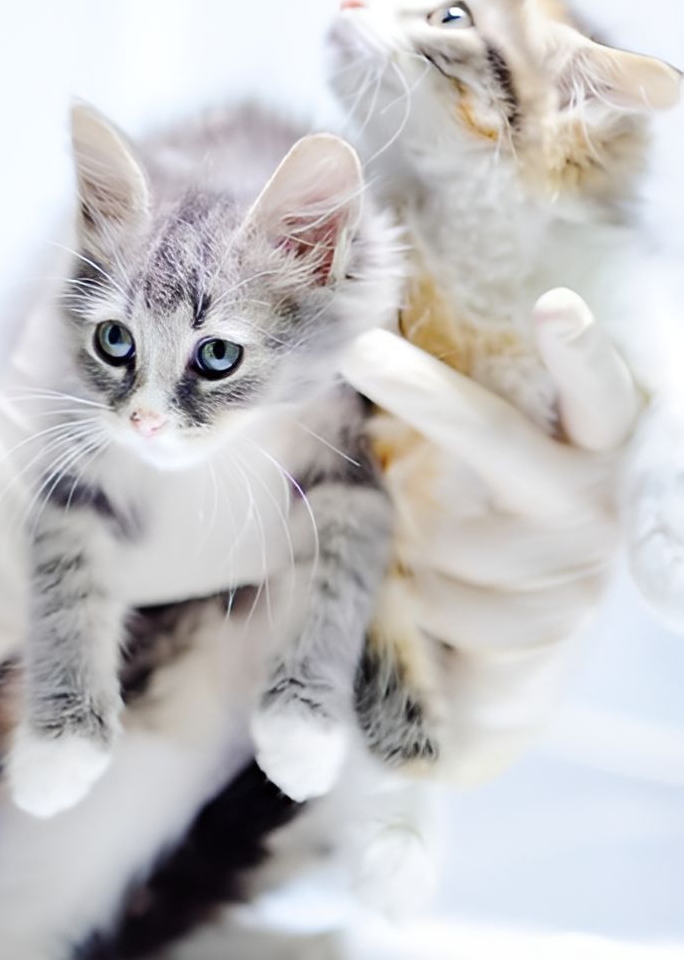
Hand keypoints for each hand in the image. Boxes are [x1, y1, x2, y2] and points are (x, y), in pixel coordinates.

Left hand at [341, 288, 639, 782]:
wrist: (507, 652)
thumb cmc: (486, 522)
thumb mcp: (488, 459)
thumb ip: (463, 403)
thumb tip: (374, 336)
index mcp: (593, 443)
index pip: (600, 392)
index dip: (580, 352)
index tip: (554, 306)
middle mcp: (596, 502)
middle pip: (499, 438)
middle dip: (425, 394)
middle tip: (360, 351)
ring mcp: (574, 573)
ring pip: (448, 534)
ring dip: (401, 532)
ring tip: (406, 537)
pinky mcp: (540, 632)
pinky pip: (440, 601)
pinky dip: (407, 593)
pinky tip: (418, 592)